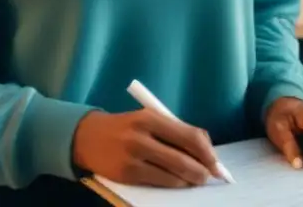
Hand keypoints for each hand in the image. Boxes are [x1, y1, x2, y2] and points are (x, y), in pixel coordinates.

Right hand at [72, 109, 219, 187]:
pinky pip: (160, 182)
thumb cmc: (124, 127)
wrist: (87, 136)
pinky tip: (177, 182)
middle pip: (184, 158)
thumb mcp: (147, 119)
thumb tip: (206, 149)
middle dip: (202, 170)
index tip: (215, 161)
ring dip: (190, 179)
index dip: (207, 151)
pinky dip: (174, 184)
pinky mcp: (127, 174)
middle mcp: (141, 136)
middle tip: (208, 175)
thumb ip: (174, 130)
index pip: (189, 135)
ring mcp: (133, 157)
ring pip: (174, 174)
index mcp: (149, 117)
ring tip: (195, 179)